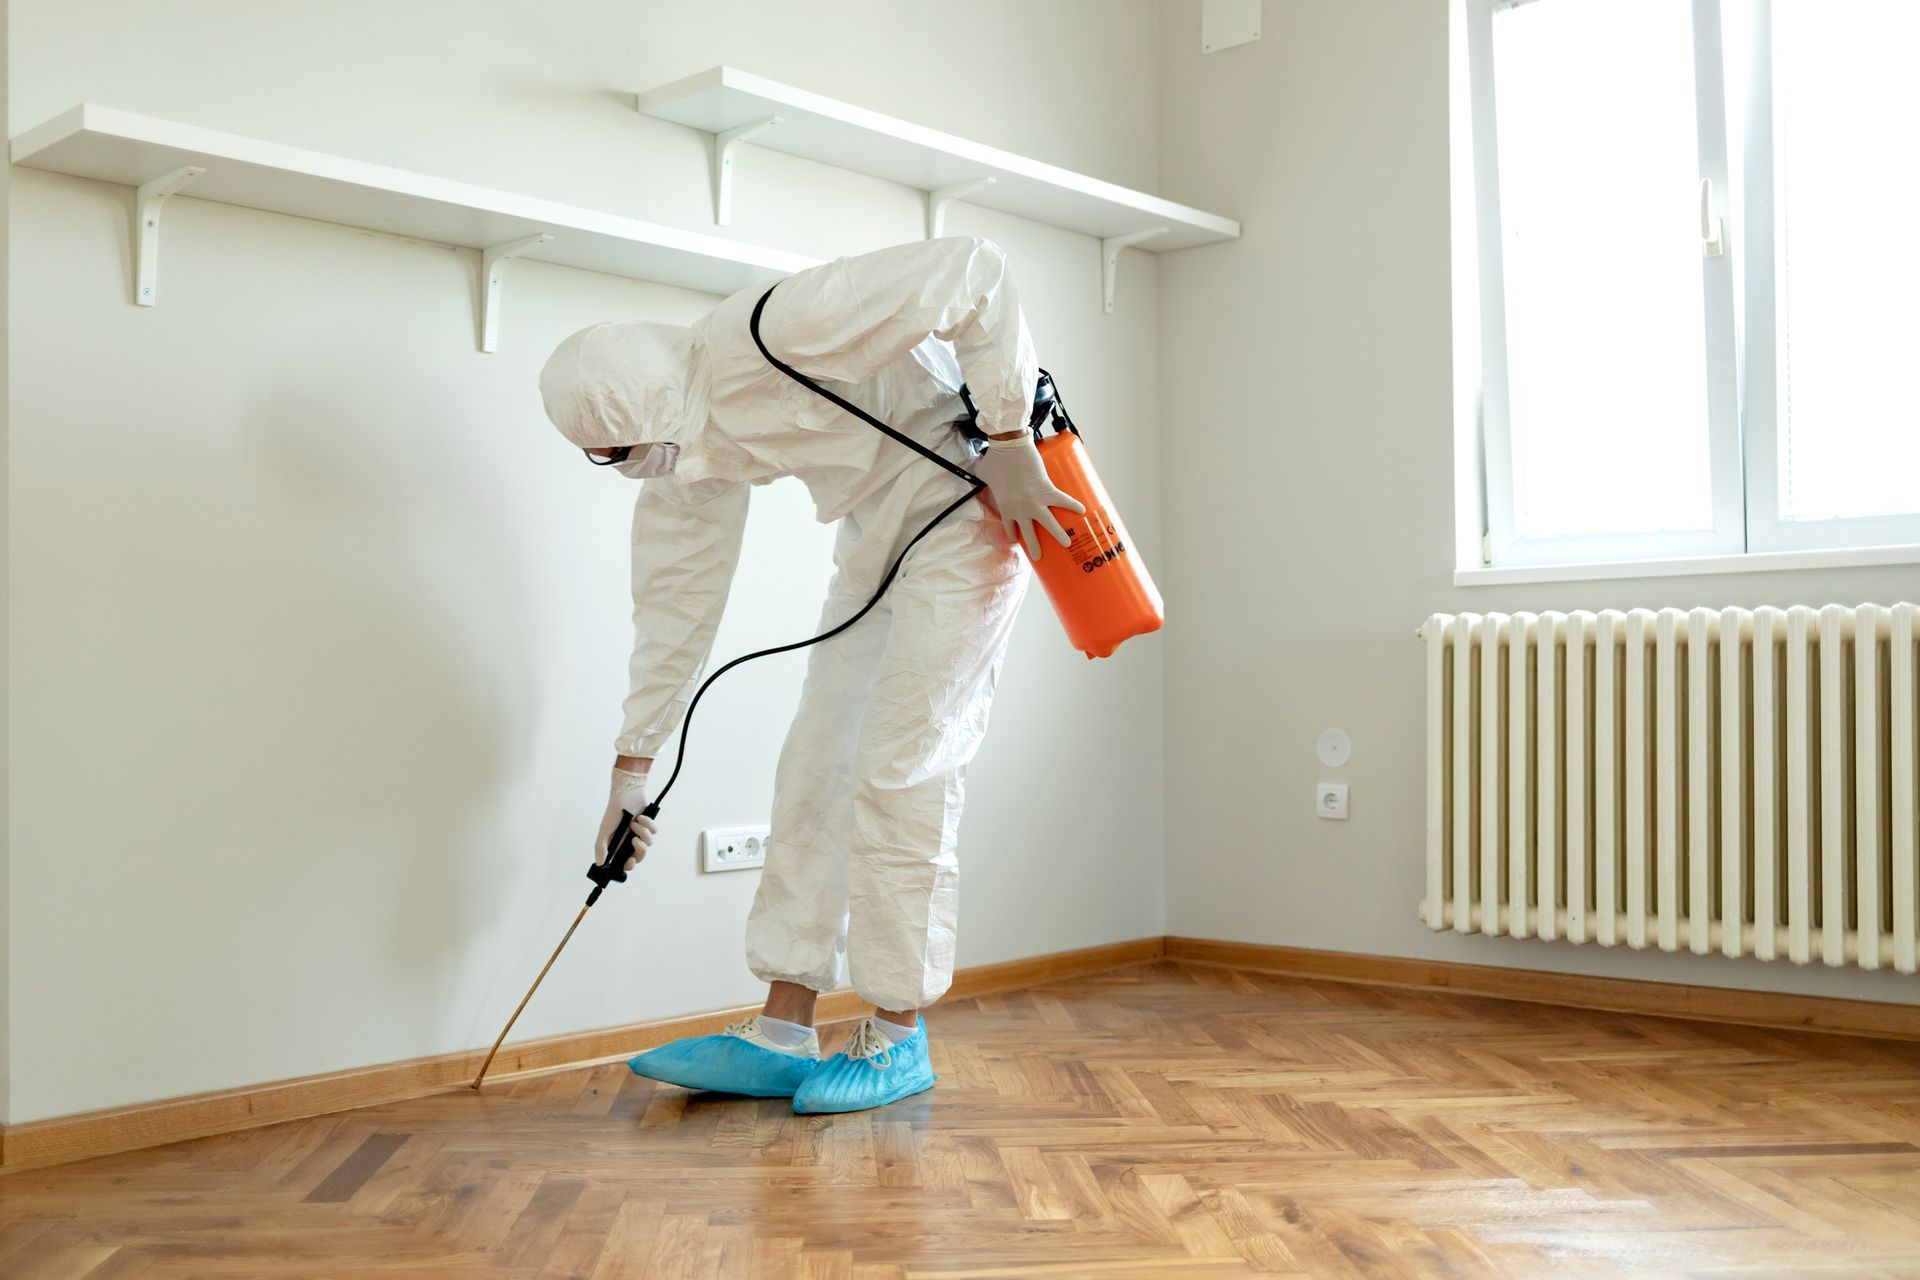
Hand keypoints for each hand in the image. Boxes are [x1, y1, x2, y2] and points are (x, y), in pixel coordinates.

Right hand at [596, 766, 657, 871]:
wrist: (626, 793)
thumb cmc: (613, 811)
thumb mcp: (605, 829)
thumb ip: (601, 847)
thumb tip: (599, 863)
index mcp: (619, 845)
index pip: (625, 862)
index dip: (629, 865)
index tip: (630, 862)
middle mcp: (630, 841)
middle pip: (640, 856)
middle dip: (639, 850)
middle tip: (635, 840)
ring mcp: (641, 833)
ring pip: (649, 843)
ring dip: (642, 832)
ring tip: (634, 823)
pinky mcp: (649, 825)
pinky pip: (654, 831)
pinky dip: (648, 824)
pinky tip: (641, 817)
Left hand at [972, 434, 1084, 559]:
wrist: (1009, 446)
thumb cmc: (994, 458)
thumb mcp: (983, 472)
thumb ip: (983, 476)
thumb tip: (980, 470)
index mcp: (1005, 507)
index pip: (1010, 528)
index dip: (1014, 535)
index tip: (1018, 539)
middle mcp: (1020, 509)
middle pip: (1029, 534)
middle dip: (1034, 547)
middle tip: (1038, 557)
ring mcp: (1035, 502)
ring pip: (1049, 524)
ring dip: (1059, 535)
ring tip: (1067, 544)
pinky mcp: (1047, 490)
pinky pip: (1063, 501)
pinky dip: (1073, 506)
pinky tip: (1082, 511)